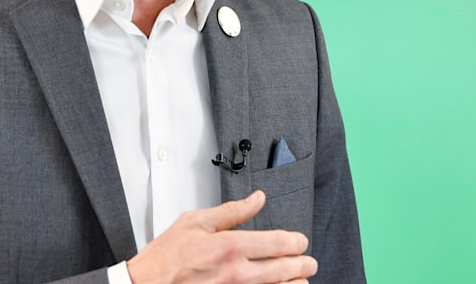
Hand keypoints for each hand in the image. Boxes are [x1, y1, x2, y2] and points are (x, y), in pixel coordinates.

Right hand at [125, 190, 316, 283]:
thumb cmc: (167, 257)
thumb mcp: (196, 222)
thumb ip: (232, 211)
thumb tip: (257, 199)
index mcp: (230, 246)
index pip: (279, 243)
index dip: (297, 242)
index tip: (301, 242)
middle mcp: (237, 273)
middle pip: (285, 270)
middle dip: (303, 264)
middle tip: (309, 262)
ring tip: (300, 280)